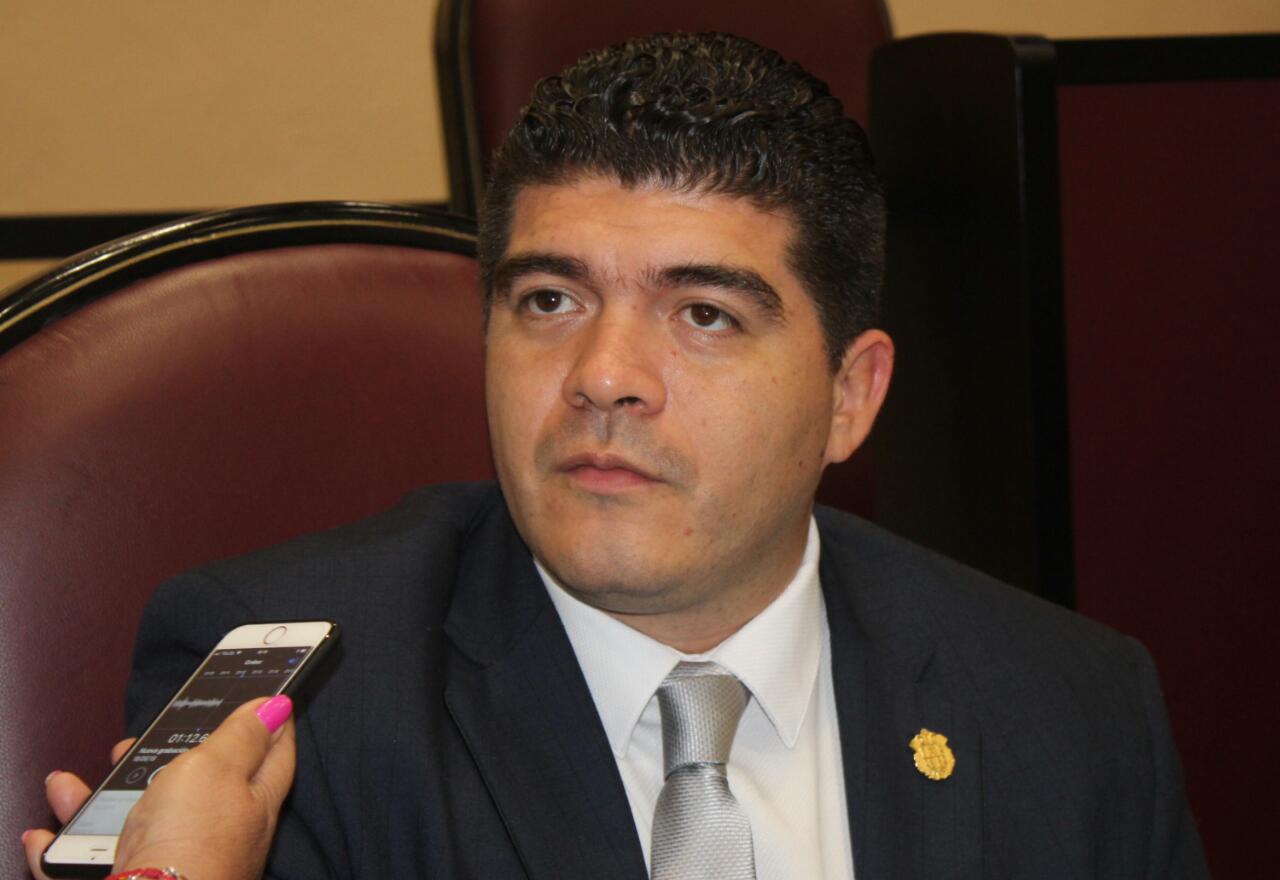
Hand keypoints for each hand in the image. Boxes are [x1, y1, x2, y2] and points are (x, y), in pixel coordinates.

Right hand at [24, 696, 295, 879]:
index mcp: (253, 800)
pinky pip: (99, 859)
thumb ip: (241, 738)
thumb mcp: (217, 769)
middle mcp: (220, 833)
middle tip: (134, 743)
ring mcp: (178, 861)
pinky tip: (44, 837)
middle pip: (195, 785)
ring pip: (137, 820)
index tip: (260, 697)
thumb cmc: (191, 841)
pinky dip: (68, 847)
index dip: (267, 722)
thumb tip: (278, 707)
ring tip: (69, 784)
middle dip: (162, 760)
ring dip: (101, 800)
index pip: (273, 751)